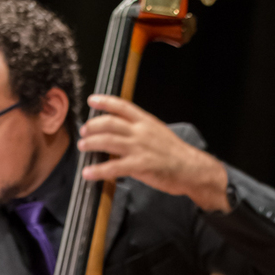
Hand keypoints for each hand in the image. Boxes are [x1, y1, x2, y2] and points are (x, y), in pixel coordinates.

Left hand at [78, 96, 230, 211]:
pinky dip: (97, 170)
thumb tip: (123, 133)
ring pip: (108, 141)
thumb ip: (141, 131)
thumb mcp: (159, 133)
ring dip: (91, 143)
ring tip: (82, 146)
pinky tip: (87, 173)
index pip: (122, 106)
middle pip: (110, 123)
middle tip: (83, 131)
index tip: (91, 100)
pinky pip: (113, 167)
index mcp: (146, 121)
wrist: (192, 168)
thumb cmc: (176, 154)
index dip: (105, 101)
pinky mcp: (140, 165)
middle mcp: (141, 131)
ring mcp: (140, 148)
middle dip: (93, 125)